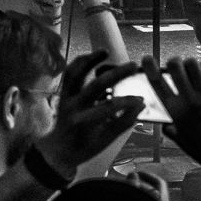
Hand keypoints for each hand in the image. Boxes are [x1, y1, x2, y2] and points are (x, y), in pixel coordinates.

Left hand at [33, 51, 142, 178]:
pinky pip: (70, 73)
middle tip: (132, 66)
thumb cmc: (85, 146)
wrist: (59, 148)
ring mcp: (65, 98)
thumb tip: (141, 106)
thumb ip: (124, 122)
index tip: (141, 99)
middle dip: (115, 74)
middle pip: (94, 86)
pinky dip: (81, 63)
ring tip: (106, 52)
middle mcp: (73, 107)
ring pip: (75, 73)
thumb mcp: (107, 140)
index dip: (127, 102)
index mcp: (84, 122)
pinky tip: (94, 57)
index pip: (109, 108)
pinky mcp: (63, 92)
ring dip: (90, 60)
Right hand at [146, 55, 200, 178]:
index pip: (157, 81)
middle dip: (173, 62)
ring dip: (190, 64)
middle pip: (175, 66)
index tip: (147, 59)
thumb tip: (163, 122)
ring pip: (193, 64)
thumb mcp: (181, 141)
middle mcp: (189, 100)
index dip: (149, 66)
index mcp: (175, 111)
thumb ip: (169, 128)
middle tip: (175, 65)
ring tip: (192, 70)